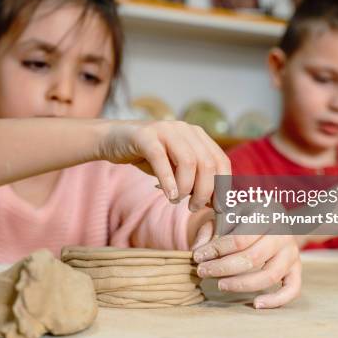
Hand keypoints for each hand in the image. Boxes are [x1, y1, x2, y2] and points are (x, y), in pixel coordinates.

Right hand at [97, 120, 230, 210]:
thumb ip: (194, 181)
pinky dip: (168, 181)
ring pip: (188, 161)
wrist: (113, 140)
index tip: (219, 208)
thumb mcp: (175, 169)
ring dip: (186, 188)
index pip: (221, 161)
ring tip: (178, 201)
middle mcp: (185, 129)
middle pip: (207, 163)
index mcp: (197, 136)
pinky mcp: (145, 136)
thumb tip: (215, 203)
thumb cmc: (148, 157)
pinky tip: (169, 195)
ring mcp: (166, 130)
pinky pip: (161, 159)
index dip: (223, 186)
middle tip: (194, 207)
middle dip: (205, 191)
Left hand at [191, 220, 300, 308]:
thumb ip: (210, 230)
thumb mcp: (225, 217)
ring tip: (221, 285)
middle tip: (203, 272)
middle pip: (252, 258)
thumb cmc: (243, 219)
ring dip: (242, 284)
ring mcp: (292, 252)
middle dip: (223, 268)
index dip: (216, 250)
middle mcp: (282, 234)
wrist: (270, 219)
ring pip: (270, 275)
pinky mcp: (296, 268)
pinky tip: (256, 304)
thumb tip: (197, 251)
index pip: (239, 239)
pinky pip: (292, 289)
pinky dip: (276, 300)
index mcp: (265, 216)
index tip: (197, 257)